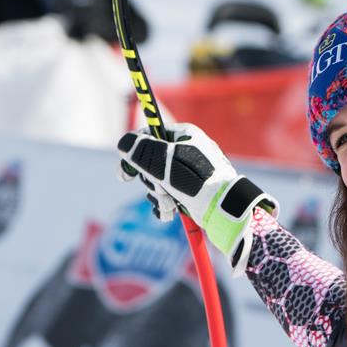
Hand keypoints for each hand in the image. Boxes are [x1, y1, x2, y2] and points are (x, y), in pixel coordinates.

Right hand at [117, 122, 274, 262]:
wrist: (223, 208)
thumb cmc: (196, 181)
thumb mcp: (164, 162)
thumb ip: (141, 151)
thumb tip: (124, 143)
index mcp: (184, 135)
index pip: (150, 135)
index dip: (134, 153)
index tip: (124, 173)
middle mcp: (186, 150)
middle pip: (150, 161)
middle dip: (151, 180)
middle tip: (159, 187)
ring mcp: (188, 171)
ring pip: (157, 180)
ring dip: (158, 195)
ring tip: (171, 203)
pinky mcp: (190, 189)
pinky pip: (167, 194)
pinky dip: (166, 204)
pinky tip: (171, 211)